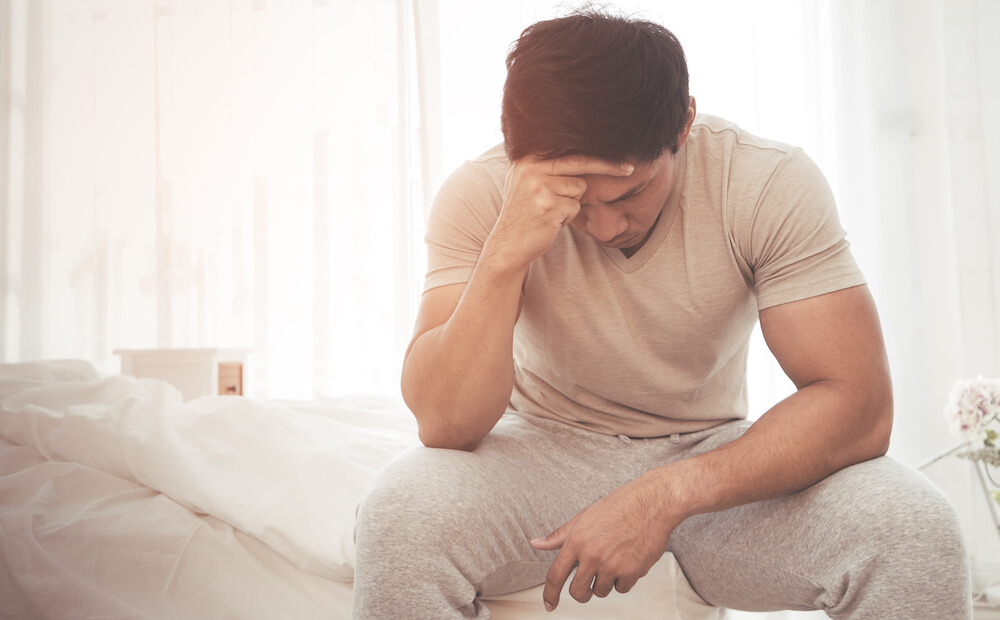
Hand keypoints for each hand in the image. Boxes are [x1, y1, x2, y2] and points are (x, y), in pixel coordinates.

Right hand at [487, 154, 632, 269]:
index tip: (620, 152)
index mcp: (526, 158)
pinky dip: (567, 217)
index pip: (569, 150)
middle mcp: (531, 168)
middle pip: (581, 163)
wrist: (507, 244)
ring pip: (579, 189)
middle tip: (629, 169)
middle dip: (608, 167)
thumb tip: (580, 147)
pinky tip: (550, 222)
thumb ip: (546, 165)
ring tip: (552, 211)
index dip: (596, 152)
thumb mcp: (526, 181)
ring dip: (572, 203)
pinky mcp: (548, 206)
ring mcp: (539, 187)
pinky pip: (574, 207)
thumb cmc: (524, 213)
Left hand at [529, 475, 676, 610]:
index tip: (549, 604)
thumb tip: (536, 543)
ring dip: (604, 582)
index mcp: (577, 540)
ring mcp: (612, 565)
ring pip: (600, 591)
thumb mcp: (584, 517)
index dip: (549, 594)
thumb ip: (559, 535)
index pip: (555, 575)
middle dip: (581, 593)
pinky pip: (621, 588)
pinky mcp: (631, 572)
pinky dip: (623, 580)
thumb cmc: (619, 506)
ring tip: (613, 559)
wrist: (651, 503)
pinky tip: (627, 560)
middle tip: (586, 586)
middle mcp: (592, 555)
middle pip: (577, 592)